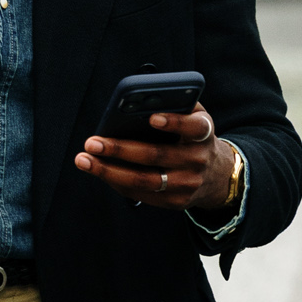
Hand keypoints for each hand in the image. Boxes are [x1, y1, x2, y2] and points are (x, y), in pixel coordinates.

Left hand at [75, 107, 238, 212]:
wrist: (217, 175)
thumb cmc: (193, 137)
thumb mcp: (194, 117)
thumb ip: (175, 105)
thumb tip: (139, 100)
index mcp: (203, 133)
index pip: (194, 128)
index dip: (174, 123)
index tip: (152, 118)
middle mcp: (198, 160)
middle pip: (156, 156)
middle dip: (120, 149)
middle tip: (92, 142)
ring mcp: (187, 184)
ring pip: (144, 180)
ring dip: (110, 171)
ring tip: (85, 160)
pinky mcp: (176, 202)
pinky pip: (141, 194)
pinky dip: (117, 182)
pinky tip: (99, 171)